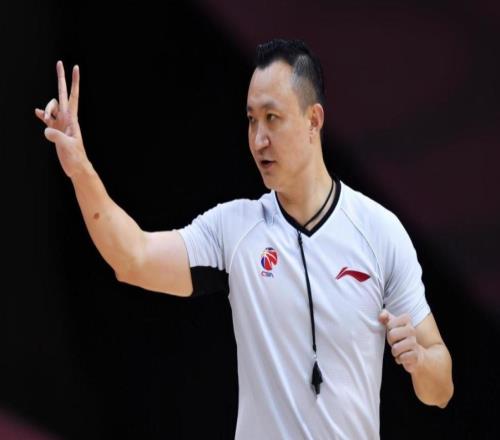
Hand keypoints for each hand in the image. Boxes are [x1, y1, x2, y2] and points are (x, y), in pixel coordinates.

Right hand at [35, 61, 87, 177]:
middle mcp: (67, 118)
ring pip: (50, 106)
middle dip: (61, 78)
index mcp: (72, 118)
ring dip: (45, 108)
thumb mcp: (67, 146)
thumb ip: (56, 136)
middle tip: (60, 62)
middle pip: (63, 94)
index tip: (75, 67)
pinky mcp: (55, 131)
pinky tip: (38, 113)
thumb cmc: (75, 157)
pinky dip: (42, 114)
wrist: (76, 167)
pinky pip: (46, 118)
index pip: (73, 96)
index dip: (74, 82)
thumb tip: (46, 129)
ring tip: (44, 117)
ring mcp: (60, 123)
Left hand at [379, 309, 423, 373]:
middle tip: (395, 342)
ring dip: (394, 351)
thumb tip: (381, 315)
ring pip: (396, 348)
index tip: (393, 331)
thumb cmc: (400, 337)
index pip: (390, 323)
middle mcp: (412, 330)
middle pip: (392, 335)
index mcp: (406, 320)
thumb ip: (385, 317)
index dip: (389, 329)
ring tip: (398, 350)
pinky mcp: (416, 355)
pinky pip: (402, 358)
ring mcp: (414, 343)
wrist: (416, 353)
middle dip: (390, 341)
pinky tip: (403, 356)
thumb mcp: (392, 325)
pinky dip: (399, 359)